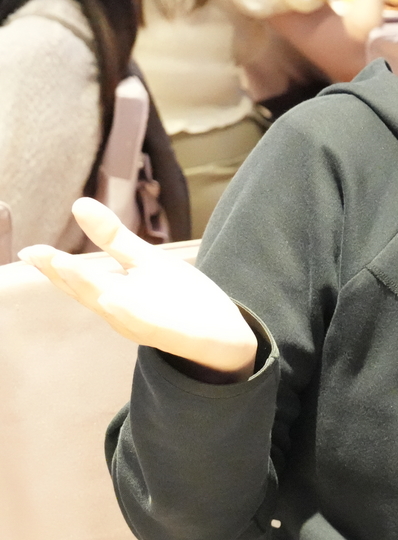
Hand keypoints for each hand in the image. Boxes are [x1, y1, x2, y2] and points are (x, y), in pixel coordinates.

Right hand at [18, 198, 256, 378]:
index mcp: (112, 295)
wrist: (224, 336)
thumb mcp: (145, 261)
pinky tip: (112, 297)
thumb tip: (79, 203)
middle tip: (36, 255)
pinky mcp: (166, 331)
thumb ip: (113, 238)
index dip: (52, 266)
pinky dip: (124, 310)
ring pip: (109, 306)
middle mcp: (120, 312)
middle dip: (61, 274)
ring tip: (64, 265)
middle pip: (86, 292)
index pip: (77, 279)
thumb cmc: (179, 299)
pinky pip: (142, 322)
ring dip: (87, 287)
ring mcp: (142, 323)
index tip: (30, 252)